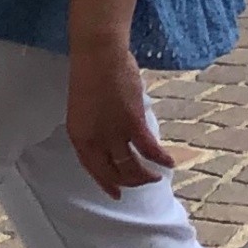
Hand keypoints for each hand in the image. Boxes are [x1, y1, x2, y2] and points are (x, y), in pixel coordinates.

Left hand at [65, 37, 181, 194]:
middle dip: (128, 183)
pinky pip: (150, 150)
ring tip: (155, 177)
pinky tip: (169, 163)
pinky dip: (161, 159)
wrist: (98, 53)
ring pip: (132, 167)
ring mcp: (114, 134)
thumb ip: (94, 127)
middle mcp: (94, 140)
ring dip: (145, 177)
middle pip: (114, 172)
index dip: (106, 183)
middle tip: (138, 184)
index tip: (115, 194)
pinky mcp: (133, 124)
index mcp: (78, 135)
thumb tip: (111, 140)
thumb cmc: (89, 72)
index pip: (92, 169)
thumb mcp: (83, 107)